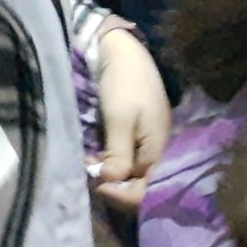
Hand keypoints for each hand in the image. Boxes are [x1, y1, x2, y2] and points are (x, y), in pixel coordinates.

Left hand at [91, 27, 169, 210]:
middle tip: (89, 173)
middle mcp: (156, 151)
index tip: (96, 184)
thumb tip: (111, 182)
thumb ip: (118, 152)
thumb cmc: (124, 83)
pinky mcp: (136, 134)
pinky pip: (126, 157)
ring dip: (109, 172)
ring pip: (130, 171)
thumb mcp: (119, 118)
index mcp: (158, 150)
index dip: (121, 194)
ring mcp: (146, 142)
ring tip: (88, 162)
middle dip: (113, 184)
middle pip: (138, 184)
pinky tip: (94, 153)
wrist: (124, 51)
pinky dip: (110, 159)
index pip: (145, 190)